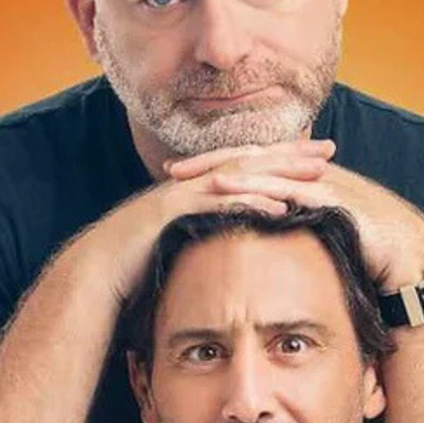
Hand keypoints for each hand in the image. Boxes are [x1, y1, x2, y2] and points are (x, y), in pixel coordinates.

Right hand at [83, 140, 337, 299]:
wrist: (94, 274)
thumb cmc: (135, 267)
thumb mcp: (179, 245)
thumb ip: (204, 237)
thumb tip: (229, 244)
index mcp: (194, 189)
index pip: (246, 167)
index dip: (282, 160)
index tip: (316, 159)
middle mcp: (189, 184)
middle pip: (249, 160)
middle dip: (290, 154)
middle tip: (329, 148)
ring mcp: (180, 195)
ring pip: (238, 175)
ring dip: (279, 173)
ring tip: (316, 173)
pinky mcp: (172, 213)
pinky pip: (217, 204)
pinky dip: (250, 202)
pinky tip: (279, 206)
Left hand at [168, 151, 423, 291]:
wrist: (412, 261)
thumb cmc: (369, 254)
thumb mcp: (323, 240)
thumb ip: (296, 233)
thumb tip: (267, 245)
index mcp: (307, 180)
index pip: (256, 166)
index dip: (219, 167)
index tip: (185, 176)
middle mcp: (312, 174)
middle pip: (252, 159)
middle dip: (211, 162)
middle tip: (172, 170)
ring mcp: (323, 183)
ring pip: (265, 168)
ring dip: (225, 169)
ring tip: (189, 176)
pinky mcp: (332, 198)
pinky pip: (286, 187)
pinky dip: (255, 185)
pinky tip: (227, 187)